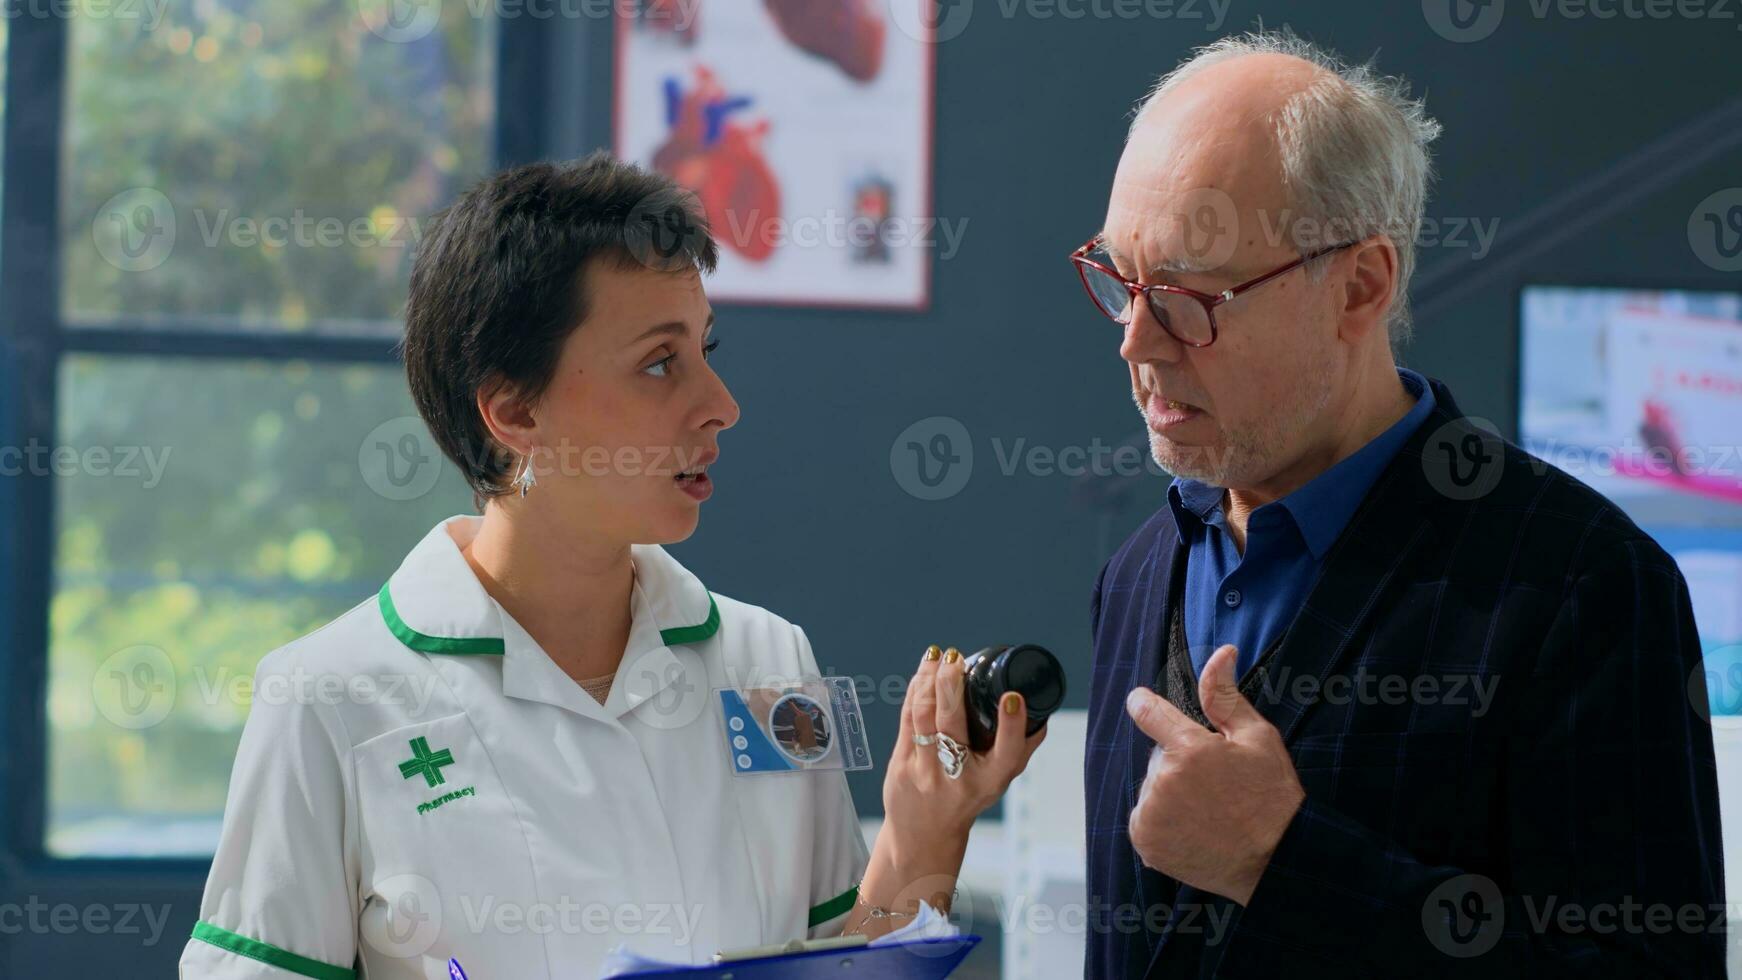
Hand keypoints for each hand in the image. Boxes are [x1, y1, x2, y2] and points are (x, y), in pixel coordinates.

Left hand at [877, 645, 1047, 873]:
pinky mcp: (901, 763)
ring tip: (937, 656)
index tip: (1013, 696)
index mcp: (991, 780)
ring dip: (928, 679)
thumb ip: (1019, 749)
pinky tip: (923, 672)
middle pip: (951, 723)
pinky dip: (915, 691)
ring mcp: (925, 770)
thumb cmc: (967, 799)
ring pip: (923, 714)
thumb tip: (1041, 714)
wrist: (923, 836)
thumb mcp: (999, 781)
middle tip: (957, 658)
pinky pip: (908, 718)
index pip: (1007, 752)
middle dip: (952, 684)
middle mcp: (957, 776)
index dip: (1012, 724)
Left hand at [1125, 643, 1304, 905]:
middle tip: (1215, 784)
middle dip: (1179, 762)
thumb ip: (1225, 695)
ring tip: (1208, 810)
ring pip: (1151, 788)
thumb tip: (1221, 653)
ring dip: (1170, 793)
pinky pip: (1144, 817)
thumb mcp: (1257, 737)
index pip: (1148, 711)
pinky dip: (1162, 820)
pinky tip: (1194, 827)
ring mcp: (1152, 814)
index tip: (1140, 700)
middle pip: (1158, 757)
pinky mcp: (1146, 842)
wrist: (1277, 860)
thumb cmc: (1272, 795)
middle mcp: (1164, 781)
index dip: (1144, 703)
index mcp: (1189, 749)